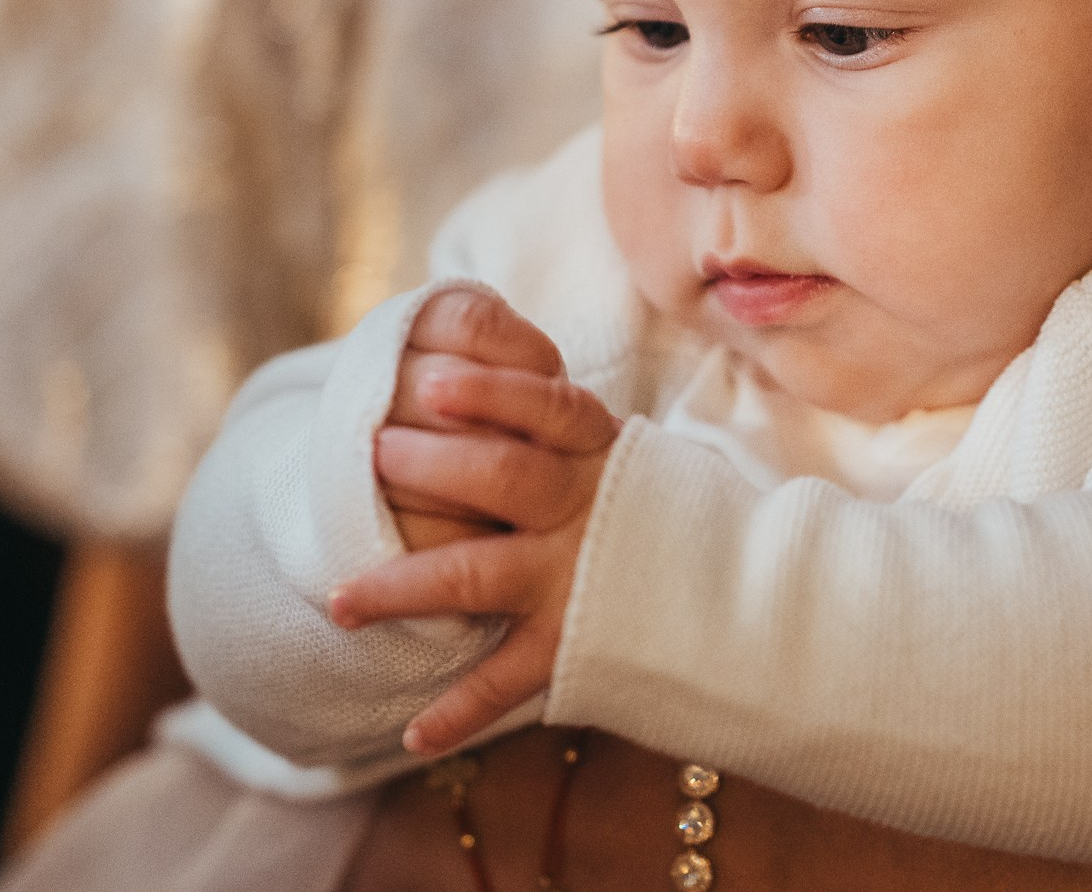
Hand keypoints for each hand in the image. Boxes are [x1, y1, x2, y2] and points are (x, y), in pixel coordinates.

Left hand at [334, 289, 622, 754]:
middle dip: (429, 466)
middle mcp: (587, 509)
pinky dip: (460, 710)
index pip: (544, 407)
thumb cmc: (662, 514)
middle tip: (368, 455)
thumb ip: (560, 425)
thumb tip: (479, 359)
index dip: (487, 392)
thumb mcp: (623, 454)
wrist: (751, 598)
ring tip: (339, 600)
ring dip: (404, 588)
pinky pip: (508, 680)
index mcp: (599, 451)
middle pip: (499, 477)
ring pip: (479, 575)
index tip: (428, 378)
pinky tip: (412, 733)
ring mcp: (578, 577)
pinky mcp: (576, 642)